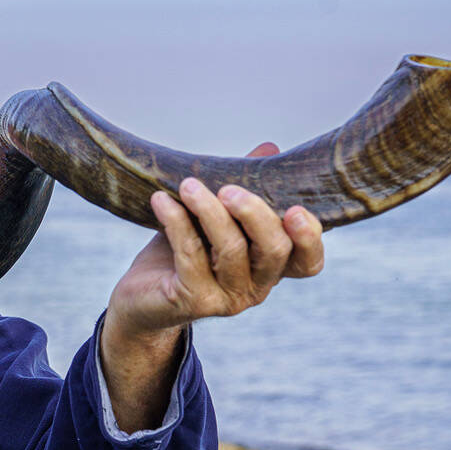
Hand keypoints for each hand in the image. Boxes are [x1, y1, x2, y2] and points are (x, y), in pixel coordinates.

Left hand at [98, 144, 323, 431]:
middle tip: (228, 189)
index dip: (310, 238)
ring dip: (210, 212)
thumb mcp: (215, 216)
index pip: (307, 262)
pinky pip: (191, 256)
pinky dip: (177, 223)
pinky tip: (161, 201)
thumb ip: (244, 187)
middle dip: (255, 214)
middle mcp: (257, 287)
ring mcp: (228, 298)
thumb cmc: (184, 250)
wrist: (140, 296)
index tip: (295, 209)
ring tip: (188, 185)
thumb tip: (269, 148)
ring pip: (232, 250)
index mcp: (270, 266)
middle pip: (275, 250)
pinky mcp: (194, 301)